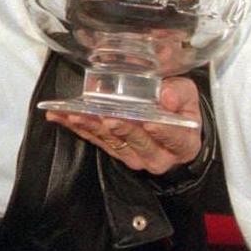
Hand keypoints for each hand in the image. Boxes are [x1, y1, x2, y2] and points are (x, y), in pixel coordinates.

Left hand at [45, 77, 202, 174]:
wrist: (174, 132)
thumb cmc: (180, 110)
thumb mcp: (188, 96)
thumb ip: (179, 93)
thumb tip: (166, 95)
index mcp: (182, 142)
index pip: (174, 136)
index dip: (162, 130)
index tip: (150, 123)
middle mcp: (158, 155)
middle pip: (139, 141)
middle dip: (121, 128)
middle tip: (106, 116)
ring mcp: (135, 157)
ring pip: (114, 143)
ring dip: (93, 127)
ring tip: (76, 114)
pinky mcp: (116, 153)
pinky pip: (97, 141)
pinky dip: (79, 128)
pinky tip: (62, 117)